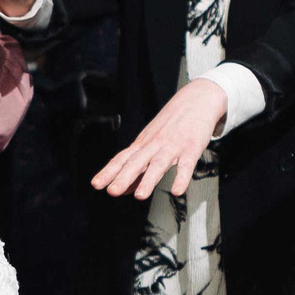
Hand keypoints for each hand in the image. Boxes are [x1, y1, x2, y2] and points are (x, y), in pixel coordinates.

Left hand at [91, 78, 227, 199]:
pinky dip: (181, 178)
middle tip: (112, 191)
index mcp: (143, 144)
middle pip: (136, 162)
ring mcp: (172, 146)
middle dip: (123, 177)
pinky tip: (177, 191)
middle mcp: (154, 145)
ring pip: (158, 164)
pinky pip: (186, 165)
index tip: (96, 184)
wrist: (197, 99)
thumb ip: (139, 167)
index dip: (108, 171)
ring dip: (148, 180)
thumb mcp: (151, 142)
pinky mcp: (191, 147)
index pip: (122, 159)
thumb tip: (125, 189)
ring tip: (140, 196)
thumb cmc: (173, 123)